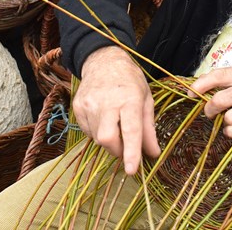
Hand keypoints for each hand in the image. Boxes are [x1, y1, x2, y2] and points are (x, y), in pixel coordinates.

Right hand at [72, 46, 159, 174]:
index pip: (130, 130)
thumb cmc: (130, 80)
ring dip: (109, 140)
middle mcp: (107, 102)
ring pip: (97, 138)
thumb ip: (149, 128)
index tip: (132, 170)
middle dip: (117, 150)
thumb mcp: (146, 100)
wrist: (103, 60)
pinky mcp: (78, 106)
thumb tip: (153, 154)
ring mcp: (89, 104)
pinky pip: (87, 131)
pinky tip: (103, 118)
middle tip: (126, 147)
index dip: (131, 152)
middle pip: (107, 138)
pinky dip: (97, 132)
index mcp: (129, 98)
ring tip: (114, 123)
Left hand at [189, 65, 231, 137]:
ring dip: (224, 122)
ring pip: (228, 117)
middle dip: (209, 109)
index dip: (201, 85)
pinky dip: (231, 132)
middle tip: (210, 112)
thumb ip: (229, 80)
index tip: (191, 93)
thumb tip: (201, 84)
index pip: (218, 76)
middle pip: (219, 100)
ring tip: (230, 120)